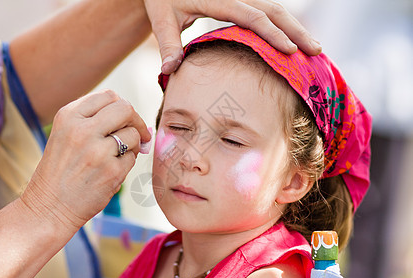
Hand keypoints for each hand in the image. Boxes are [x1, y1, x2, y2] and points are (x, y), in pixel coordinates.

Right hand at [20, 90, 150, 230]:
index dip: (122, 106)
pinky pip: (132, 158)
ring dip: (132, 144)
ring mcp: (98, 151)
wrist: (48, 208)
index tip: (124, 119)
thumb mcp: (65, 135)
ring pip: (133, 134)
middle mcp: (82, 130)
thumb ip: (95, 121)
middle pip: (126, 108)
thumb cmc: (60, 171)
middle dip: (136, 120)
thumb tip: (136, 119)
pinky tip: (110, 172)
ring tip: (115, 157)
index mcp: (68, 116)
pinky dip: (127, 163)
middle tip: (139, 133)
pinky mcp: (112, 172)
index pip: (109, 96)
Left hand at [144, 0, 321, 73]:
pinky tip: (294, 40)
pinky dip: (284, 26)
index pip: (251, 16)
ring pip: (275, 8)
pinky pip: (267, 11)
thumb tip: (169, 70)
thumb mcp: (161, 18)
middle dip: (296, 30)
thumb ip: (167, 44)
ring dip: (295, 27)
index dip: (272, 33)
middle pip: (273, 9)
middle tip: (316, 51)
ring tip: (313, 48)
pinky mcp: (241, 0)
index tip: (290, 51)